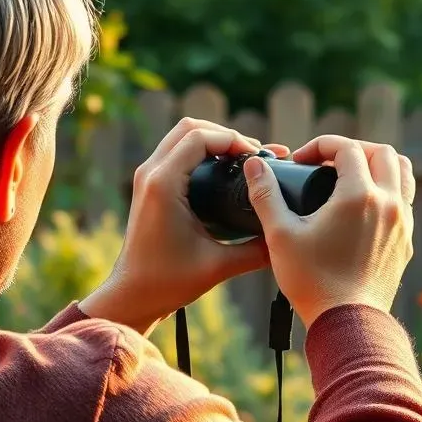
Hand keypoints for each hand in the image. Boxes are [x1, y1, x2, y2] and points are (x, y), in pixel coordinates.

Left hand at [80, 118, 288, 333]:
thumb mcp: (219, 266)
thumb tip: (288, 234)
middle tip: (255, 156)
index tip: (259, 158)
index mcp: (163, 185)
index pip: (200, 138)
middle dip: (226, 135)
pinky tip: (225, 168)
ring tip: (244, 158)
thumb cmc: (168, 282)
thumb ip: (257, 250)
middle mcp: (151, 174)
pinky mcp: (150, 185)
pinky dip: (202, 151)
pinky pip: (177, 151)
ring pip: (182, 135)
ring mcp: (147, 177)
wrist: (133, 295)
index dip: (234, 140)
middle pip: (190, 127)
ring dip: (214, 140)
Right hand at [243, 135, 415, 328]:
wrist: (347, 323)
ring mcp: (402, 223)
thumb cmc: (312, 281)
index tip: (301, 160)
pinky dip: (388, 191)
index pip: (347, 148)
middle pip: (383, 153)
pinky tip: (363, 208)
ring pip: (403, 174)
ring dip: (378, 166)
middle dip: (353, 149)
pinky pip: (405, 202)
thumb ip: (266, 195)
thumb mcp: (280, 236)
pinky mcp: (406, 242)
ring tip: (351, 177)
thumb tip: (255, 165)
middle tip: (327, 163)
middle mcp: (389, 203)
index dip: (321, 146)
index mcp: (359, 195)